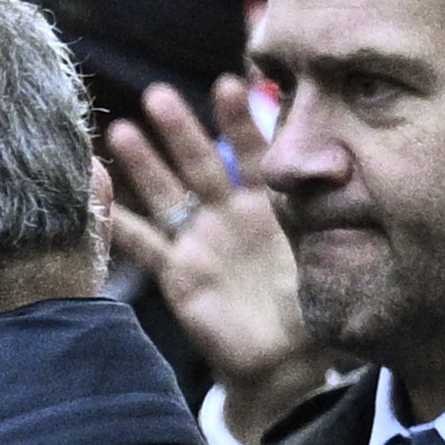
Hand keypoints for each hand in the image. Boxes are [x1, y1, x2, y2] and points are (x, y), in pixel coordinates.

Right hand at [106, 76, 329, 437]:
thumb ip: (333, 221)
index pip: (254, 151)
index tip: (231, 83)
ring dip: (143, 164)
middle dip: (180, 128)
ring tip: (121, 130)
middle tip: (159, 95)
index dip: (240, 119)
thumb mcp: (332, 256)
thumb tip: (350, 180)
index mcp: (271, 206)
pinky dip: (118, 223)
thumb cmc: (319, 306)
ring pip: (167, 194)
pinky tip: (95, 199)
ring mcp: (201, 242)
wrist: (288, 361)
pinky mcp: (179, 274)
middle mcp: (231, 216)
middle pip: (200, 163)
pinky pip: (145, 245)